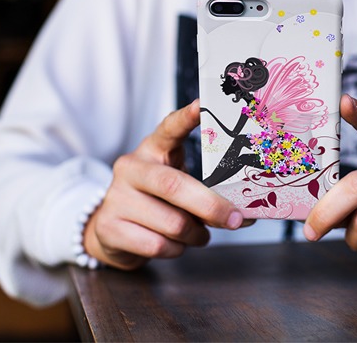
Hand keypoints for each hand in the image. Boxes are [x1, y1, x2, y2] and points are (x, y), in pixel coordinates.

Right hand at [84, 100, 248, 269]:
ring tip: (198, 234)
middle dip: (211, 206)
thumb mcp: (179, 186)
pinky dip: (176, 250)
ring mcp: (116, 197)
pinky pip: (157, 245)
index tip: (203, 106)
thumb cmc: (157, 202)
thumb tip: (247, 212)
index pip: (168, 128)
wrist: (111, 229)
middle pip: (174, 185)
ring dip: (195, 234)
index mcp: (152, 149)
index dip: (185, 118)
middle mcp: (131, 168)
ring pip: (172, 223)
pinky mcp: (109, 227)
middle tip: (235, 218)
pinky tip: (175, 244)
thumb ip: (207, 191)